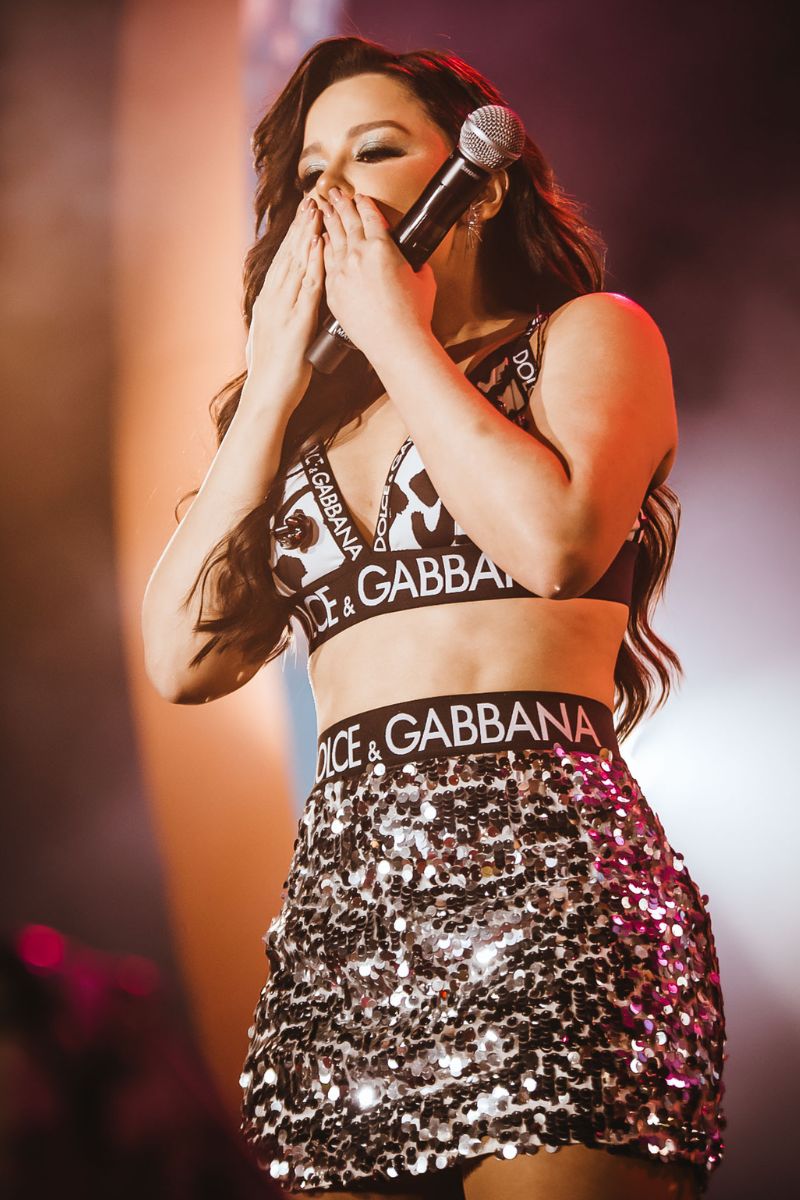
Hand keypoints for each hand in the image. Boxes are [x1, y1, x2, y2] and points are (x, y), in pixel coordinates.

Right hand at [244, 195, 324, 404]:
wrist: (268, 395)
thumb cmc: (276, 372)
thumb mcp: (276, 337)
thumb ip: (284, 317)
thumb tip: (291, 306)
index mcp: (270, 302)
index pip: (283, 261)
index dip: (293, 236)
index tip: (303, 215)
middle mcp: (274, 300)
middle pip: (288, 255)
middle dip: (300, 226)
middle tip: (312, 199)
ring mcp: (283, 309)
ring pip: (296, 264)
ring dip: (306, 235)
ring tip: (316, 210)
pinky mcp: (295, 322)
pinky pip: (307, 287)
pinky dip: (313, 264)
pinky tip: (320, 246)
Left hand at [319, 190, 436, 361]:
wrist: (396, 343)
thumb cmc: (413, 315)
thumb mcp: (423, 279)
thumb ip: (415, 264)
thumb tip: (414, 263)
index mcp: (383, 247)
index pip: (370, 216)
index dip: (364, 203)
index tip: (359, 196)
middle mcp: (359, 254)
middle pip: (347, 221)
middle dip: (341, 204)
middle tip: (334, 193)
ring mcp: (342, 272)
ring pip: (332, 238)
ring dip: (329, 221)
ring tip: (324, 209)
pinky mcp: (333, 290)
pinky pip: (324, 262)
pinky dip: (322, 248)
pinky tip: (320, 241)